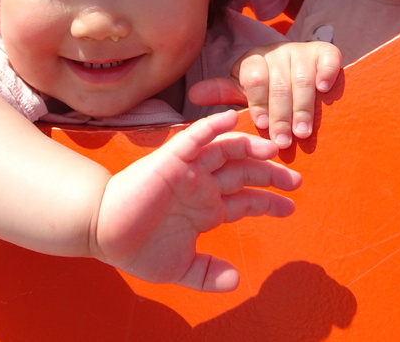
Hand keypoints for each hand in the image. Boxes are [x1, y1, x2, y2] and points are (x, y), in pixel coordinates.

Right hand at [91, 109, 299, 291]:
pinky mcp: (170, 158)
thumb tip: (236, 280)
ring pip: (225, 150)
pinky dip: (212, 126)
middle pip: (243, 172)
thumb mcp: (180, 267)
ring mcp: (188, 169)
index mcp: (206, 208)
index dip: (268, 201)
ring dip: (249, 146)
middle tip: (296, 179)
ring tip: (273, 149)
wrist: (103, 232)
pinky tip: (230, 120)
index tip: (290, 207)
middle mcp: (201, 185)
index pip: (245, 199)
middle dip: (270, 174)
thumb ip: (208, 274)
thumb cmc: (137, 247)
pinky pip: (194, 138)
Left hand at [189, 42, 340, 147]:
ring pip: (302, 78)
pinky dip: (326, 72)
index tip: (262, 124)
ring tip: (303, 131)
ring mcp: (301, 51)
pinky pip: (328, 58)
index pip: (253, 79)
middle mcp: (276, 52)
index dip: (258, 102)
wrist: (302, 70)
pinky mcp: (325, 51)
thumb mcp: (244, 91)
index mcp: (252, 61)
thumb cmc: (268, 89)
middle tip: (284, 140)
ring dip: (303, 106)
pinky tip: (325, 88)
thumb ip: (222, 93)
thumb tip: (193, 95)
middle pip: (278, 83)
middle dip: (281, 114)